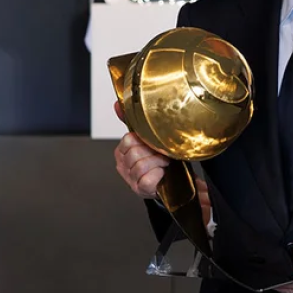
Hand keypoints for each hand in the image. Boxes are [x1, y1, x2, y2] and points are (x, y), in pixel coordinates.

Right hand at [114, 102, 210, 227]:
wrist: (175, 180)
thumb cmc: (161, 159)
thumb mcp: (148, 138)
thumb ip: (132, 120)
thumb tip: (118, 103)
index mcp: (122, 151)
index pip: (128, 139)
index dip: (145, 140)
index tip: (154, 143)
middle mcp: (123, 165)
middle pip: (135, 152)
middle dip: (153, 152)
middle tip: (162, 154)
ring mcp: (130, 178)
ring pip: (141, 165)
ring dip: (158, 163)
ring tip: (163, 164)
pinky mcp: (139, 189)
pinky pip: (147, 179)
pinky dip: (158, 175)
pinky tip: (162, 174)